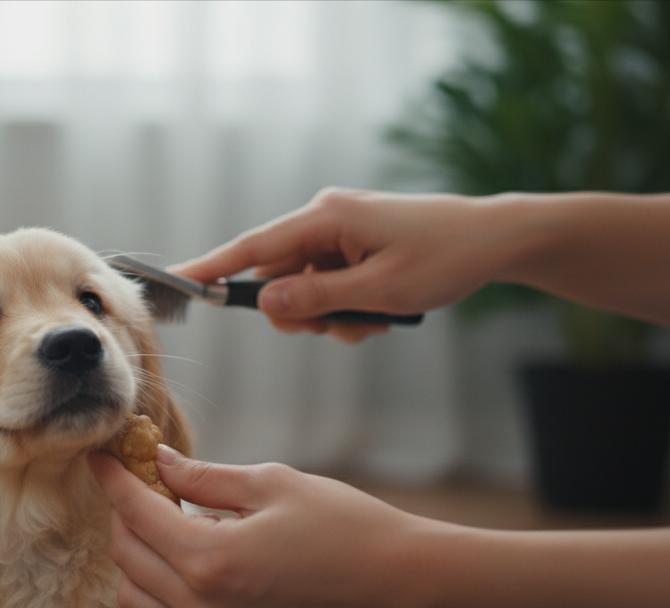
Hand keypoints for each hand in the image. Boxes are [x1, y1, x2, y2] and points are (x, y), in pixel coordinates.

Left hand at [87, 446, 438, 607]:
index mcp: (210, 560)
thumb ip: (204, 477)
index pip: (137, 514)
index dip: (114, 479)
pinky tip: (189, 548)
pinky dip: (160, 580)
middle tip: (142, 477)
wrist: (397, 584)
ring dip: (138, 551)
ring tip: (166, 514)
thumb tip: (158, 462)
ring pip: (138, 593)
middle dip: (125, 511)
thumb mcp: (270, 484)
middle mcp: (203, 606)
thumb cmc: (342, 524)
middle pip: (128, 554)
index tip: (102, 455)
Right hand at [175, 189, 537, 341]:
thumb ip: (317, 300)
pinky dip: (345, 309)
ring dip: (329, 316)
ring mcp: (338, 232)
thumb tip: (264, 304)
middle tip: (340, 328)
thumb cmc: (444, 258)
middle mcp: (325, 218)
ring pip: (303, 288)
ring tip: (373, 321)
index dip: (212, 267)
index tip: (174, 279)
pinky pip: (326, 285)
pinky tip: (379, 315)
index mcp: (326, 217)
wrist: (495, 240)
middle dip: (301, 313)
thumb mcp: (380, 291)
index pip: (254, 247)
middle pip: (276, 276)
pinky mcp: (352, 246)